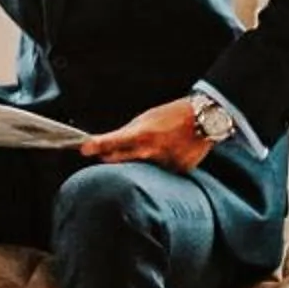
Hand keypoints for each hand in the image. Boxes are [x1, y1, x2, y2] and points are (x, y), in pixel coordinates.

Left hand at [78, 98, 212, 172]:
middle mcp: (152, 151)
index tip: (84, 148)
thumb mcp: (145, 119)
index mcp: (142, 134)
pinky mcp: (178, 170)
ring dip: (141, 161)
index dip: (97, 145)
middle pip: (122, 161)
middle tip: (103, 154)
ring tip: (157, 145)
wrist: (204, 119)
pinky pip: (162, 172)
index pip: (114, 141)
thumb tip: (108, 146)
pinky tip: (171, 152)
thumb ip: (127, 134)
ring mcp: (165, 163)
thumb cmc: (171, 115)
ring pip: (143, 169)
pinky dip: (162, 165)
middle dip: (111, 158)